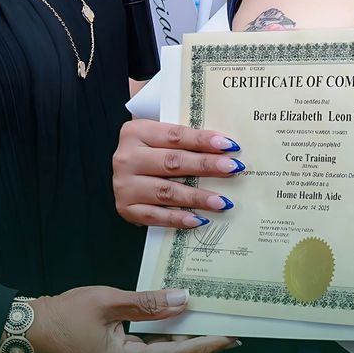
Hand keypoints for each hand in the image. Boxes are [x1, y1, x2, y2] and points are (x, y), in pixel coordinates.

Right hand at [24, 286, 236, 352]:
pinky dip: (164, 342)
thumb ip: (148, 303)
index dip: (210, 345)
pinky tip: (177, 326)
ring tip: (209, 322)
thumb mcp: (108, 301)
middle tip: (230, 325)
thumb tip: (184, 300)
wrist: (30, 334)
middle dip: (201, 341)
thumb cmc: (64, 316)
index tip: (235, 337)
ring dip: (183, 341)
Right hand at [113, 119, 243, 227]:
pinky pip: (155, 216)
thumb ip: (184, 139)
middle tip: (232, 169)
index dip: (203, 140)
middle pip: (172, 162)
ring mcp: (124, 185)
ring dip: (197, 197)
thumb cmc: (149, 151)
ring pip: (166, 192)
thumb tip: (225, 147)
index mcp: (135, 133)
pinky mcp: (126, 208)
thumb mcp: (158, 136)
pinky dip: (178, 219)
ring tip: (222, 201)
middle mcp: (127, 158)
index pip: (174, 136)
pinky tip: (198, 219)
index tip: (229, 145)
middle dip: (206, 166)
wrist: (121, 171)